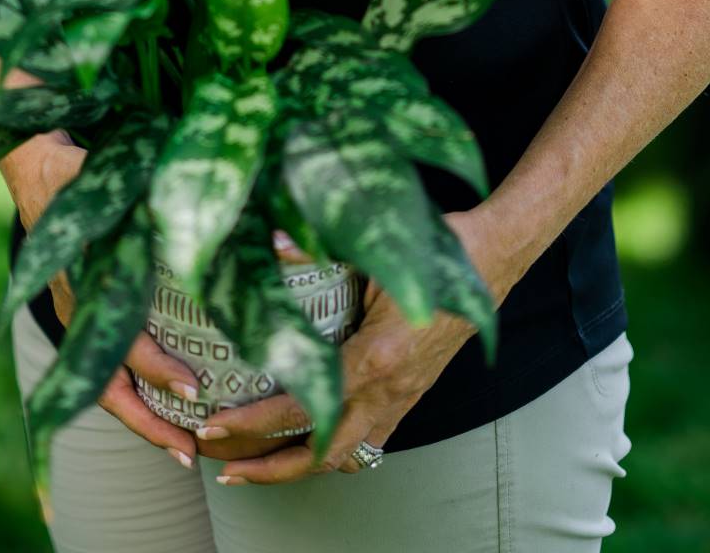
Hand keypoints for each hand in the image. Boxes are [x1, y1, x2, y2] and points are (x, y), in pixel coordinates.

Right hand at [13, 135, 206, 468]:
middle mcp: (78, 309)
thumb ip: (124, 184)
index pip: (119, 337)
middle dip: (149, 422)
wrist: (35, 168)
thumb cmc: (71, 169)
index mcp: (82, 282)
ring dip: (143, 419)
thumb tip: (163, 191)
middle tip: (191, 451)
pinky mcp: (84, 315)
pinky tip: (169, 410)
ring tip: (184, 450)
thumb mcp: (93, 171)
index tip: (192, 388)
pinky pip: (106, 367)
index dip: (154, 365)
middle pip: (107, 385)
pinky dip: (135, 392)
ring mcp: (77, 317)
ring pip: (105, 385)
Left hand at [196, 208, 516, 483]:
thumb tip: (267, 240)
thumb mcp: (373, 247)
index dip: (254, 423)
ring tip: (257, 466)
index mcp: (377, 357)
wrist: (493, 256)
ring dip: (300, 466)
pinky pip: (372, 439)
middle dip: (269, 468)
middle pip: (322, 455)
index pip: (304, 406)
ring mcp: (405, 397)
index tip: (216, 426)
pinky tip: (312, 443)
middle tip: (223, 466)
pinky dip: (337, 451)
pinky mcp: (413, 394)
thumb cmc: (438, 249)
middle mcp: (390, 389)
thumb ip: (318, 250)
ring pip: (348, 456)